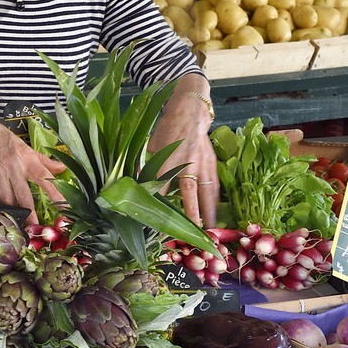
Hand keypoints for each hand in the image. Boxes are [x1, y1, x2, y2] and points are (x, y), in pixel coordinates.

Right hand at [0, 112, 62, 219]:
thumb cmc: (1, 138)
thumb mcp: (24, 146)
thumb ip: (44, 160)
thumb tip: (62, 169)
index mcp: (27, 158)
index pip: (45, 177)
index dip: (55, 192)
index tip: (63, 206)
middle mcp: (14, 168)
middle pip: (24, 196)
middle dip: (30, 214)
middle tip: (36, 228)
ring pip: (8, 200)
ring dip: (14, 213)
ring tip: (20, 224)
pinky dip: (1, 207)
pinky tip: (5, 213)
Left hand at [153, 84, 218, 227]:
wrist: (190, 113)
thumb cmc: (167, 130)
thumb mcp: (150, 146)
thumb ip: (144, 166)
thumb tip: (131, 185)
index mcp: (167, 159)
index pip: (162, 187)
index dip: (160, 205)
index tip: (158, 222)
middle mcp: (186, 164)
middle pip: (189, 193)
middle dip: (190, 214)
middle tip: (191, 234)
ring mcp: (202, 164)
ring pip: (206, 192)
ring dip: (207, 212)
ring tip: (209, 231)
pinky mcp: (212, 164)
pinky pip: (214, 186)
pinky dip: (215, 202)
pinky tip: (216, 215)